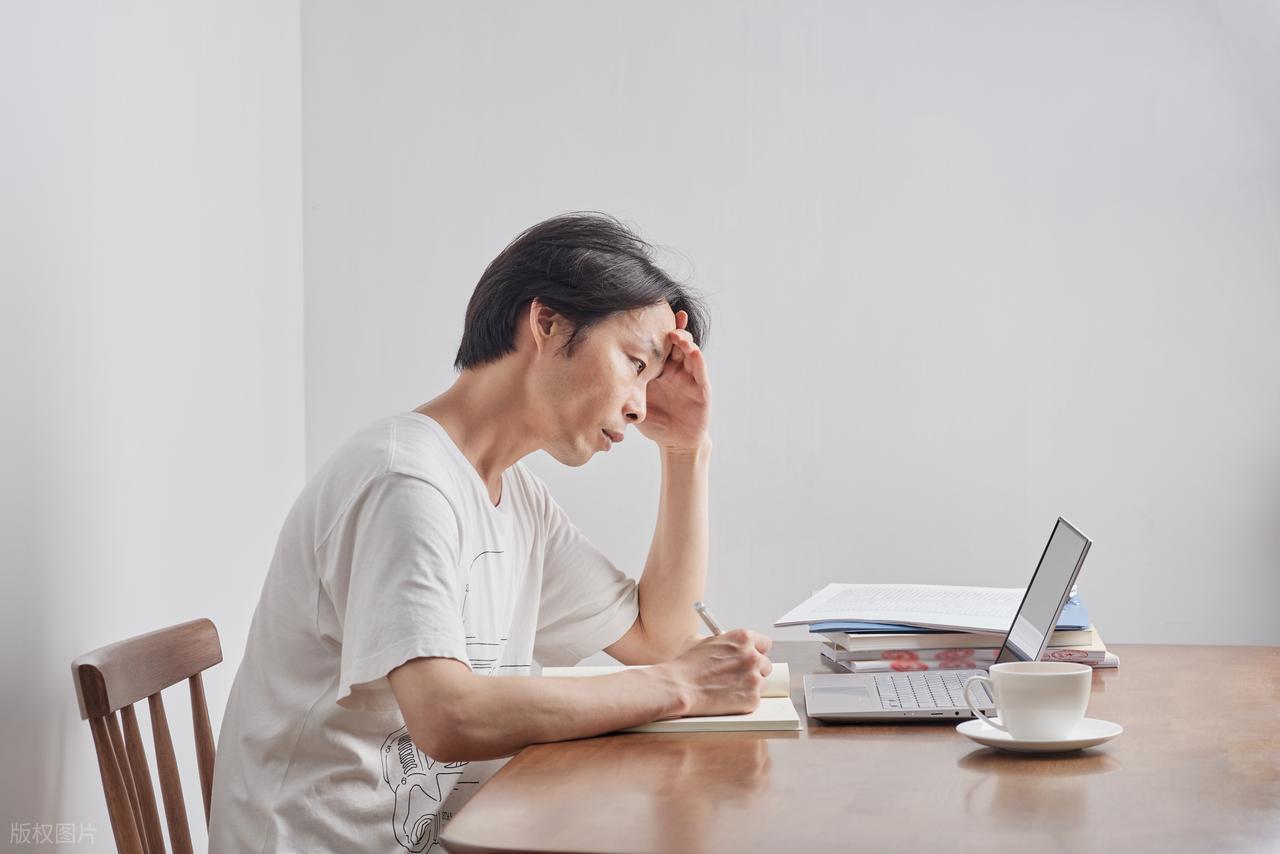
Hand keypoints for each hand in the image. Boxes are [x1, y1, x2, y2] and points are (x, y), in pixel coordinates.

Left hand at [635, 310, 710, 451]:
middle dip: (672, 328)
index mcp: (660, 370)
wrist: (674, 443)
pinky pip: (700, 372)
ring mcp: (690, 377)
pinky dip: (698, 360)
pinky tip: (693, 351)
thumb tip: (595, 377)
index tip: (648, 315)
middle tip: (665, 317)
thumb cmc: (654, 422)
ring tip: (677, 333)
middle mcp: (676, 369)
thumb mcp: (636, 401)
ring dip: (685, 340)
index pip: (658, 346)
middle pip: (676, 343)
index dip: (655, 331)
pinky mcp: (702, 389)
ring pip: (690, 353)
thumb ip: (624, 388)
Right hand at [659, 628, 772, 716]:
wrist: (680, 687)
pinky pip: (755, 699)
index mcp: (743, 639)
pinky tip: (729, 698)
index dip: (756, 651)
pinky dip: (744, 700)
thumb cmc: (687, 666)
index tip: (752, 656)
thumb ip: (720, 641)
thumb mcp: (701, 640)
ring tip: (730, 688)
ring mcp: (754, 679)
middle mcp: (752, 657)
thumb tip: (723, 643)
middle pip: (765, 664)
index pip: (764, 643)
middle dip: (754, 670)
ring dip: (750, 686)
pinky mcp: (752, 699)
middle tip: (738, 676)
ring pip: (762, 683)